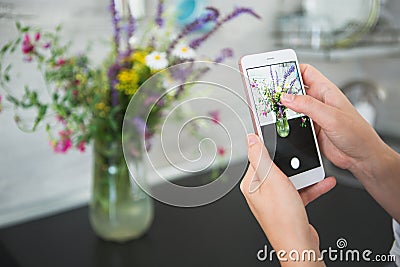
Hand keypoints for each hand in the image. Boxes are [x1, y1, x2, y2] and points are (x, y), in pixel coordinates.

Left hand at [241, 133, 335, 265]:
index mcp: (251, 183)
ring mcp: (275, 199)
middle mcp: (261, 191)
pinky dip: (311, 186)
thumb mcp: (272, 179)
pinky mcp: (288, 206)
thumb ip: (261, 157)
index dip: (269, 146)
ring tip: (316, 169)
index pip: (258, 157)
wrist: (300, 245)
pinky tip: (323, 182)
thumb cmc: (283, 218)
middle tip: (301, 155)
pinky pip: (300, 190)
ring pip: (290, 178)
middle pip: (276, 167)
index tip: (279, 136)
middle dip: (291, 161)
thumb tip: (250, 139)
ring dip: (304, 174)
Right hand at [280, 64, 385, 174]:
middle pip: (295, 89)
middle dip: (282, 90)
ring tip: (272, 109)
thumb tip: (287, 97)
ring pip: (292, 107)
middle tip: (269, 94)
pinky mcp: (310, 130)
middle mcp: (319, 101)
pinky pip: (294, 123)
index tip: (276, 73)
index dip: (291, 69)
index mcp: (326, 91)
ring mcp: (314, 116)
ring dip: (283, 109)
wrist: (362, 158)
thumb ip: (308, 105)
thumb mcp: (331, 116)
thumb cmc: (358, 134)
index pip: (305, 72)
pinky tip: (280, 124)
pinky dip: (285, 123)